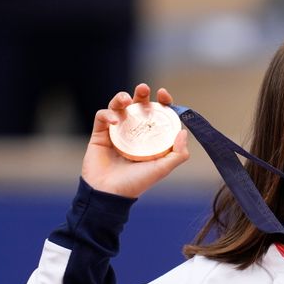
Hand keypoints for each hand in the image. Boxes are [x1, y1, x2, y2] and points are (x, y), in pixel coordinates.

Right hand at [81, 83, 189, 197]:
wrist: (109, 194)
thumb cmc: (136, 184)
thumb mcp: (162, 169)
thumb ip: (177, 154)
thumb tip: (184, 132)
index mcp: (150, 138)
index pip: (157, 115)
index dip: (162, 103)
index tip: (164, 95)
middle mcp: (134, 133)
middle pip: (138, 106)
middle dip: (141, 94)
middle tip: (144, 88)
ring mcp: (116, 132)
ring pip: (118, 107)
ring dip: (121, 98)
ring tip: (126, 100)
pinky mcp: (99, 134)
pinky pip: (102, 117)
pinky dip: (108, 114)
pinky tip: (114, 121)